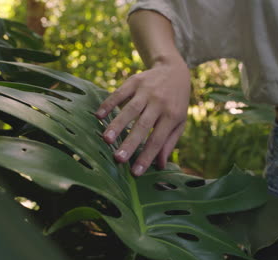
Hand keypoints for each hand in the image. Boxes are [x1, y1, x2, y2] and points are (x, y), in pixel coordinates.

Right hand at [95, 57, 190, 175]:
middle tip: (118, 159)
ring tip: (106, 139)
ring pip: (130, 110)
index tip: (135, 172)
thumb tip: (160, 165)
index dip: (147, 156)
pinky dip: (109, 104)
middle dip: (130, 143)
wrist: (174, 70)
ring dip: (117, 124)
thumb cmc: (176, 102)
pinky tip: (98, 115)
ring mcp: (146, 91)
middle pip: (143, 126)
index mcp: (172, 116)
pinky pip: (120, 93)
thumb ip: (169, 142)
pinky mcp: (134, 81)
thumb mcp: (179, 121)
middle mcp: (159, 103)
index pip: (158, 140)